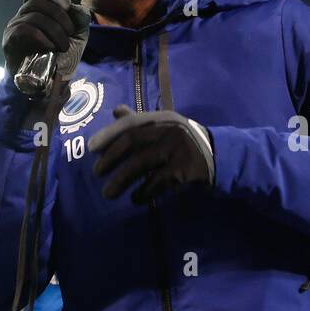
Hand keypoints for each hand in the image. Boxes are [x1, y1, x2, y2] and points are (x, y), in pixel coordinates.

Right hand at [1, 0, 89, 82]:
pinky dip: (41, 37)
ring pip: (33, 16)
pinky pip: (24, 30)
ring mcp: (13, 28)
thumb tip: (76, 7)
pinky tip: (50, 47)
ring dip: (55, 30)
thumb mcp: (77, 37)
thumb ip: (78, 19)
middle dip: (59, 16)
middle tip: (70, 32)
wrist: (47, 84)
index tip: (67, 6)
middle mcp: (22, 17)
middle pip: (36, 2)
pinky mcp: (10, 42)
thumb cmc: (60, 58)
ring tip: (63, 46)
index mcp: (36, 12)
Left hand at [88, 107, 215, 202]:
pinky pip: (157, 183)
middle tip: (97, 173)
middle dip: (111, 159)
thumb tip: (115, 111)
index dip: (108, 135)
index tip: (91, 149)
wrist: (219, 156)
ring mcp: (178, 150)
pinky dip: (143, 193)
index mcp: (162, 119)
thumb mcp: (165, 126)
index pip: (130, 123)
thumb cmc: (184, 142)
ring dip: (121, 181)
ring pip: (141, 165)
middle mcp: (169, 130)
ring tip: (108, 193)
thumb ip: (141, 121)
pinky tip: (135, 199)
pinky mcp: (185, 171)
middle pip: (133, 142)